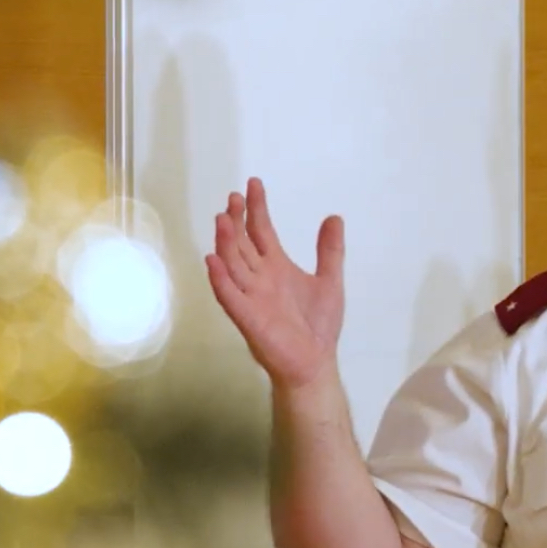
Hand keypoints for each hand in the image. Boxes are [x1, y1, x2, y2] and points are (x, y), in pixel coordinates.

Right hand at [203, 178, 346, 390]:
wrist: (315, 363)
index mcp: (276, 267)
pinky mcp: (247, 317)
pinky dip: (220, 279)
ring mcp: (250, 296)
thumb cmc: (318, 326)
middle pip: (242, 243)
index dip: (257, 208)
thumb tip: (334, 217)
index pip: (261, 231)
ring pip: (232, 264)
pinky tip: (213, 261)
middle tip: (234, 197)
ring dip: (225, 243)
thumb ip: (330, 251)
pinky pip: (229, 296)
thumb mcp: (330, 281)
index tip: (253, 184)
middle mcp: (259, 278)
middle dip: (237, 220)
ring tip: (223, 219)